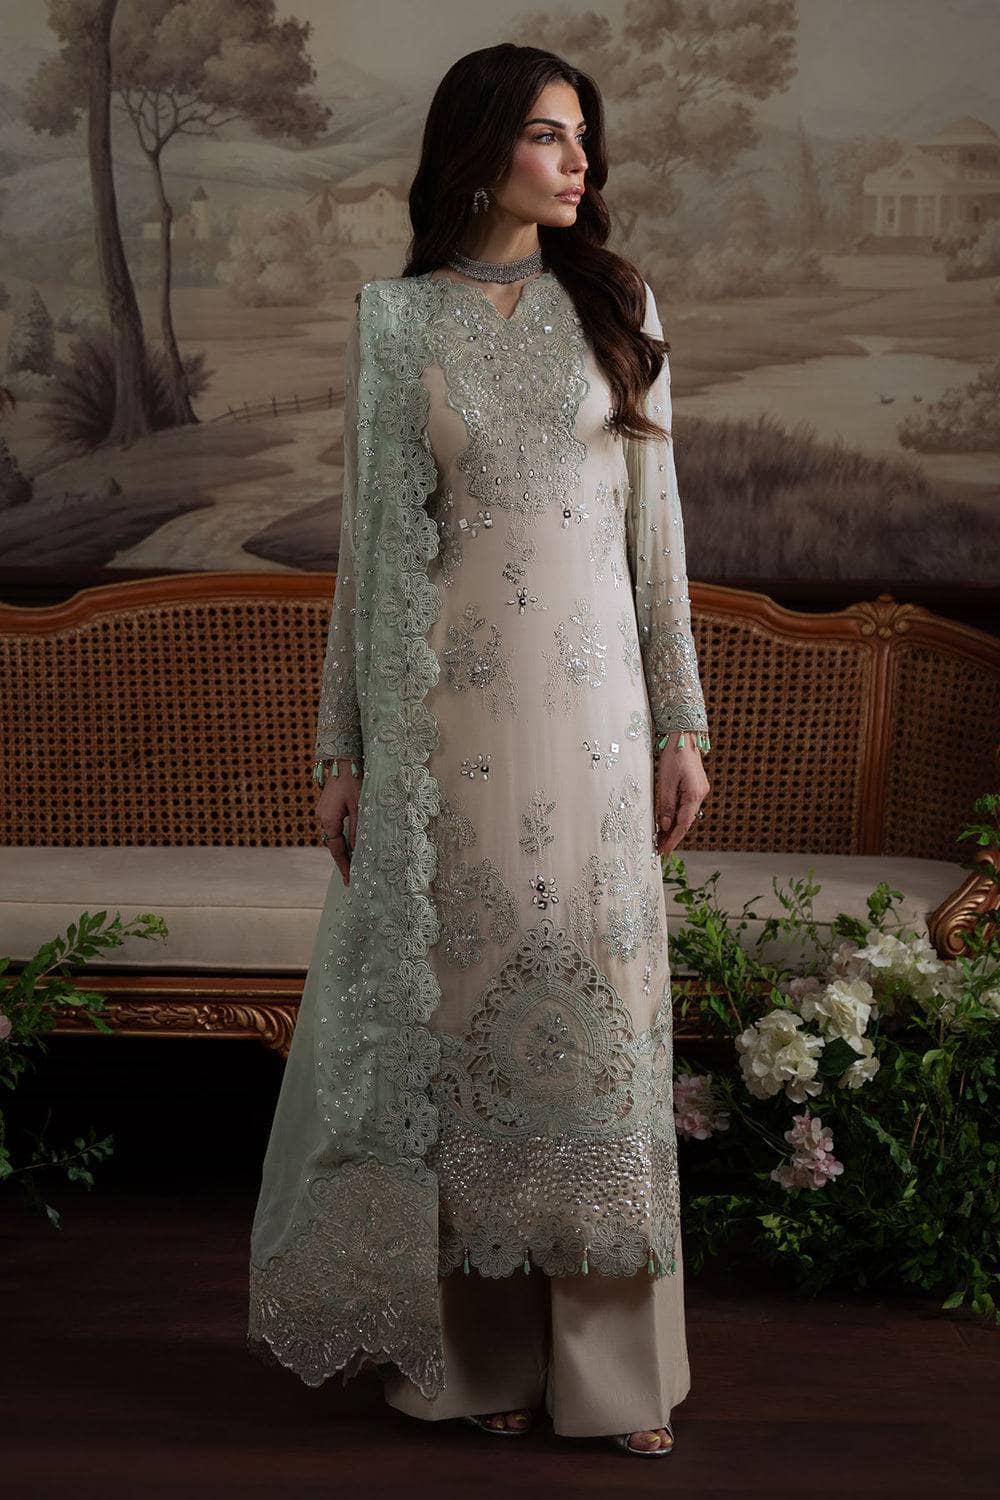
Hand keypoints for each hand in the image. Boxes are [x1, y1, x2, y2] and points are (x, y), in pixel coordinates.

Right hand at [317, 760, 361, 884]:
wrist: (343, 760)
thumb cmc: (354, 781)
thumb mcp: (360, 807)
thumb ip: (359, 830)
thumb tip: (357, 851)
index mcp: (329, 820)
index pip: (337, 850)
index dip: (344, 866)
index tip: (349, 880)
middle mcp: (322, 817)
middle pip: (332, 844)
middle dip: (342, 859)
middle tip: (352, 875)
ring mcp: (322, 811)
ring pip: (333, 835)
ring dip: (342, 848)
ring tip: (353, 862)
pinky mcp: (326, 806)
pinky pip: (333, 826)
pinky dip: (341, 836)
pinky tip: (350, 841)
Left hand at [654, 742, 708, 855]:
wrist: (684, 737)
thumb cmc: (674, 756)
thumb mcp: (666, 782)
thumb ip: (665, 805)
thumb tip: (664, 825)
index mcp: (694, 795)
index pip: (683, 824)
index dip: (673, 839)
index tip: (664, 850)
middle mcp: (700, 795)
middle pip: (686, 821)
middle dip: (673, 836)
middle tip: (660, 848)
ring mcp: (700, 791)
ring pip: (686, 814)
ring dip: (674, 826)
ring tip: (661, 838)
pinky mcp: (696, 787)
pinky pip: (686, 806)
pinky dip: (677, 815)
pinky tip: (668, 821)